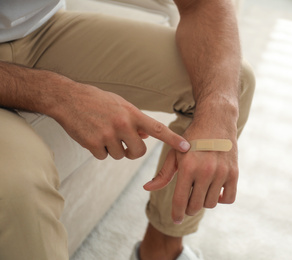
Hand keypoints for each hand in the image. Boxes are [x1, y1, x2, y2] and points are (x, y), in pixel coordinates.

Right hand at [54, 83, 189, 159]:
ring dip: (113, 149)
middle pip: (138, 152)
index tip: (187, 147)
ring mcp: (107, 134)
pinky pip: (103, 157)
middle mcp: (122, 124)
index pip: (158, 129)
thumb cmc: (96, 100)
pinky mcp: (92, 144)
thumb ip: (135, 120)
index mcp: (132, 113)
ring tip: (102, 132)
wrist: (67, 98)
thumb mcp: (120, 104)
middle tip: (124, 143)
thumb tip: (146, 134)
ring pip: (119, 156)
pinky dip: (98, 150)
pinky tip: (91, 136)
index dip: (173, 139)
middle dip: (133, 151)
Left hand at [143, 126, 238, 223]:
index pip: (180, 201)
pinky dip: (221, 199)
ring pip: (211, 203)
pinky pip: (229, 198)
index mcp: (188, 167)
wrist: (216, 120)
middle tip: (187, 203)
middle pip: (195, 206)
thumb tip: (147, 188)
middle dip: (189, 209)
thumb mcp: (175, 153)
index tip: (175, 219)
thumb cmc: (192, 138)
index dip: (176, 214)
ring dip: (204, 201)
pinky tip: (215, 191)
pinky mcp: (234, 172)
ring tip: (200, 191)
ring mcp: (221, 172)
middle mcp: (205, 171)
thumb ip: (163, 174)